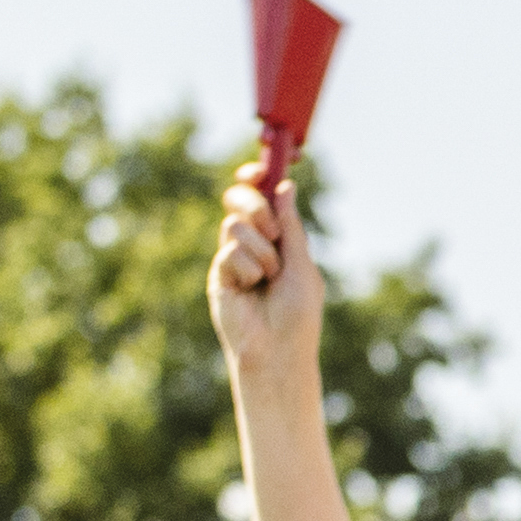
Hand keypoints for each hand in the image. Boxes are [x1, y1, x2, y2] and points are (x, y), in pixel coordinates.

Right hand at [211, 156, 326, 375]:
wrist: (278, 349)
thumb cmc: (297, 314)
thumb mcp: (301, 263)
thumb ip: (291, 226)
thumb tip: (286, 186)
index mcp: (276, 239)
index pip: (261, 198)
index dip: (256, 180)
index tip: (257, 171)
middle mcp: (252, 245)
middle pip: (240, 201)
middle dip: (254, 206)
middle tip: (271, 232)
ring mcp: (233, 258)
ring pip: (235, 225)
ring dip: (261, 252)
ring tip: (268, 279)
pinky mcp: (218, 274)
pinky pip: (229, 252)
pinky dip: (247, 270)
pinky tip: (251, 292)